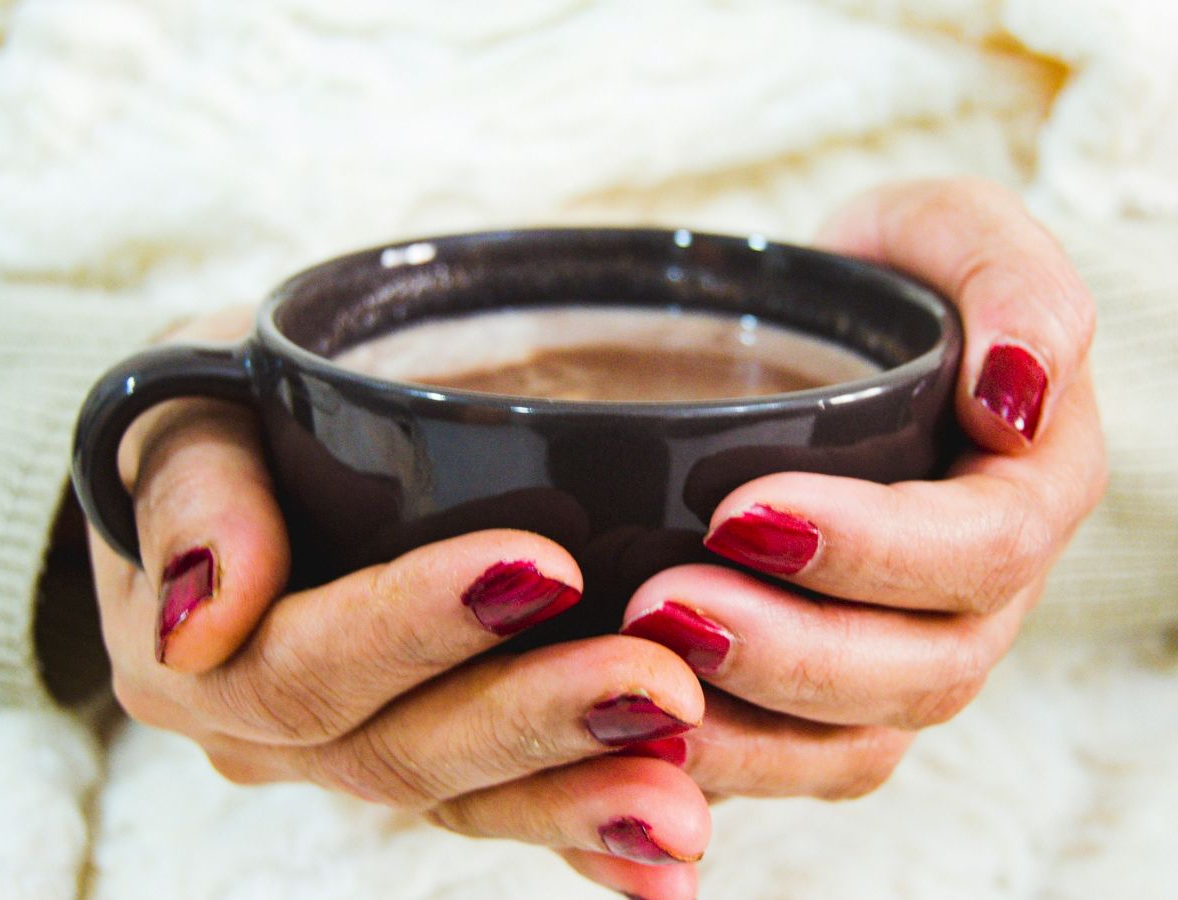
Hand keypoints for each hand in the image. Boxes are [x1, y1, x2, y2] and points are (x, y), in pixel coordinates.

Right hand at [90, 310, 709, 899]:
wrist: (246, 472)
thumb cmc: (223, 430)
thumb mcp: (182, 425)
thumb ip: (186, 502)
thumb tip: (203, 611)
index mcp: (206, 663)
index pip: (305, 665)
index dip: (418, 627)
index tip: (542, 570)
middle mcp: (283, 736)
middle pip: (406, 749)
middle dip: (538, 720)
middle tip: (663, 690)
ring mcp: (363, 755)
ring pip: (472, 798)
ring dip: (583, 802)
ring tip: (686, 807)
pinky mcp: (437, 758)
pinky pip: (511, 813)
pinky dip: (588, 841)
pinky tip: (671, 869)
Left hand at [618, 179, 1106, 802]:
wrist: (810, 338)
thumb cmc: (882, 280)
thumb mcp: (947, 232)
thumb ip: (1011, 282)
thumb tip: (1021, 395)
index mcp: (1028, 489)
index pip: (983, 549)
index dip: (874, 549)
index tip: (739, 510)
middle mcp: (981, 593)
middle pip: (924, 671)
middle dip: (795, 652)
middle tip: (666, 605)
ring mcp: (909, 651)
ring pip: (861, 741)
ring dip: (753, 727)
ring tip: (644, 674)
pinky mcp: (835, 693)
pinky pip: (800, 763)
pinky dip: (727, 762)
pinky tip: (642, 737)